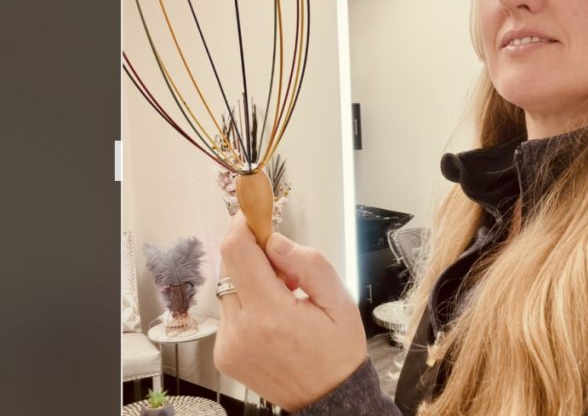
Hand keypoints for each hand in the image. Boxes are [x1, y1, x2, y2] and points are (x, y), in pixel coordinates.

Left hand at [214, 211, 366, 411]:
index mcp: (271, 314)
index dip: (242, 225)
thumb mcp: (338, 299)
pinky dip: (248, 303)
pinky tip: (273, 317)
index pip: (238, 252)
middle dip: (255, 255)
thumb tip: (275, 240)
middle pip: (231, 266)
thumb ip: (307, 263)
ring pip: (229, 287)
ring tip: (284, 297)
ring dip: (252, 280)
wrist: (329, 400)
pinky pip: (229, 310)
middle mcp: (242, 329)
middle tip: (285, 267)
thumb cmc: (338, 352)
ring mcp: (229, 344)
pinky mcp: (224, 353)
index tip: (254, 215)